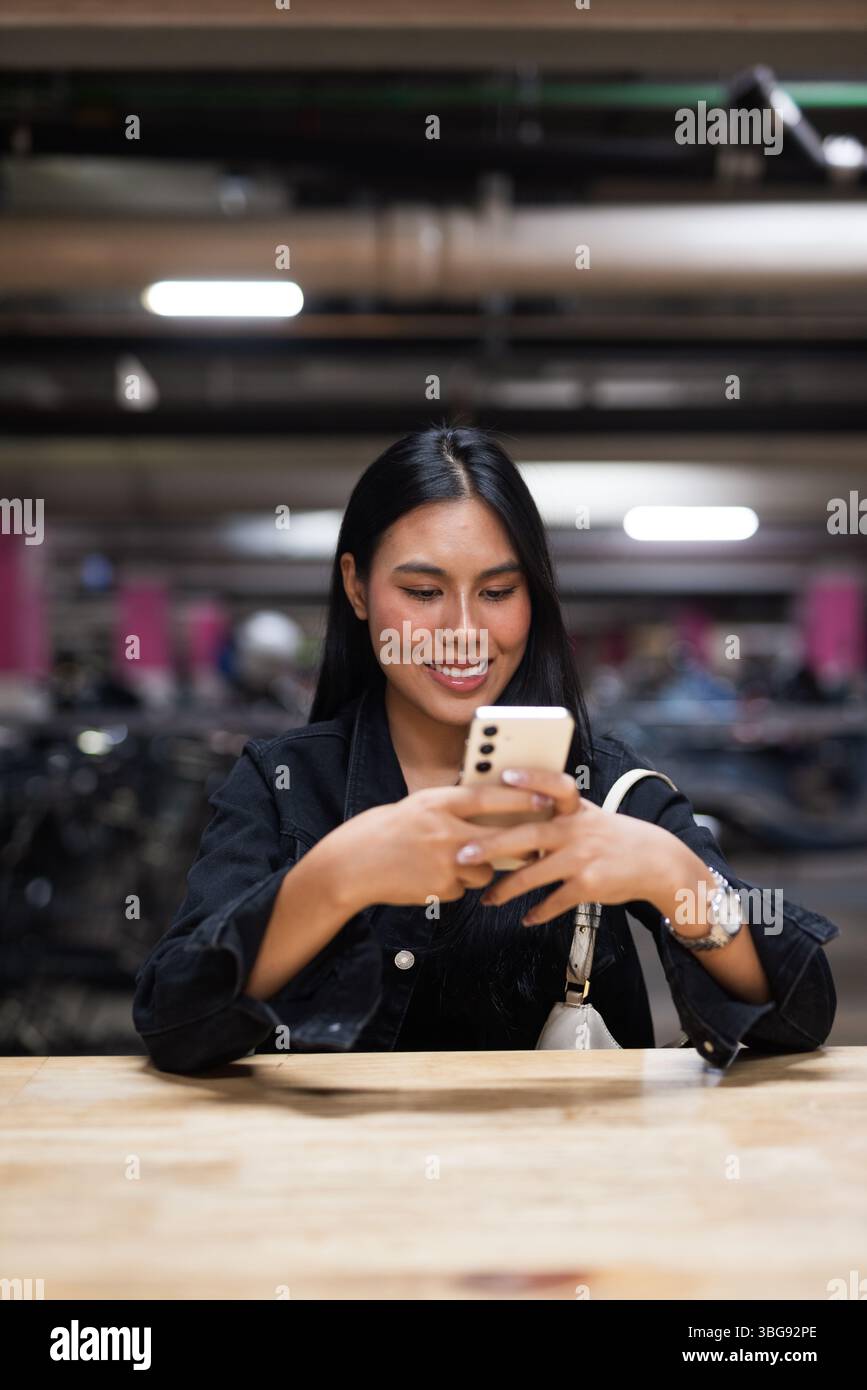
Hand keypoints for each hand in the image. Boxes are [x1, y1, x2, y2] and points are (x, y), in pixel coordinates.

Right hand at [332, 782, 553, 912]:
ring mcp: (443, 863)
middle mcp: (443, 831)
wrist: (352, 865)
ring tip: (450, 861)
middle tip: (533, 846)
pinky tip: (430, 876)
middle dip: (520, 844)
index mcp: (437, 803)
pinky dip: (455, 883)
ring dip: (479, 868)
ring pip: (485, 869)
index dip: (521, 797)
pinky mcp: (441, 889)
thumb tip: (488, 806)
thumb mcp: (418, 806)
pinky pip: (463, 887)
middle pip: (499, 839)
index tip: (546, 798)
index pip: (488, 797)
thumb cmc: (386, 830)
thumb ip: (451, 806)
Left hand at [455, 768, 691, 925]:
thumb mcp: (587, 816)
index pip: (555, 785)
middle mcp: (577, 830)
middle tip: (463, 854)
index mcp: (575, 809)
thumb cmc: (610, 836)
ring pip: (535, 875)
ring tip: (486, 898)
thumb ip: (554, 814)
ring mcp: (583, 859)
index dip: (531, 779)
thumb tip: (509, 812)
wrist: (654, 861)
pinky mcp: (590, 885)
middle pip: (529, 836)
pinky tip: (526, 918)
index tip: (505, 775)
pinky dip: (539, 912)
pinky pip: (557, 901)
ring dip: (507, 888)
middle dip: (493, 846)